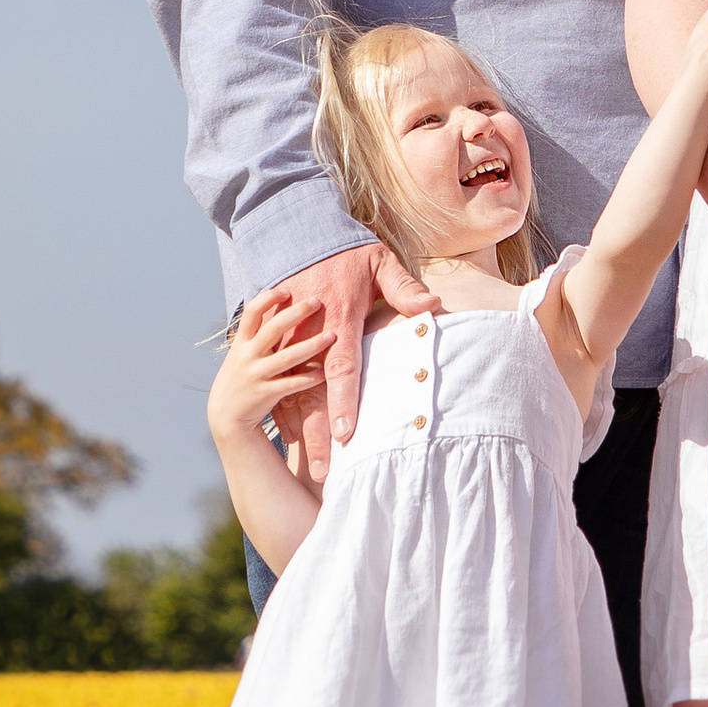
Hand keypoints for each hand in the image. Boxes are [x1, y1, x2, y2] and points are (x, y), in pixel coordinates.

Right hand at [206, 286, 333, 454]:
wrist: (224, 416)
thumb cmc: (239, 379)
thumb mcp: (241, 354)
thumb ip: (256, 336)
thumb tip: (276, 311)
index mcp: (241, 342)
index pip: (252, 312)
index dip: (268, 298)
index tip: (287, 290)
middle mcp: (247, 355)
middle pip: (273, 328)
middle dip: (296, 313)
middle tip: (317, 302)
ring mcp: (256, 374)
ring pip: (287, 356)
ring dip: (312, 345)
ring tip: (332, 336)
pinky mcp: (265, 394)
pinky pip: (291, 383)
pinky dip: (308, 378)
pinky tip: (324, 373)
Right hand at [252, 242, 437, 484]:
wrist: (298, 235)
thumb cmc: (346, 252)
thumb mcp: (379, 261)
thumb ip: (404, 288)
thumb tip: (431, 307)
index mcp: (338, 319)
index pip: (341, 368)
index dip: (343, 402)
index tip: (346, 433)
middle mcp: (310, 336)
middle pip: (312, 394)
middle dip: (318, 434)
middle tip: (326, 472)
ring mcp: (288, 341)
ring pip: (291, 394)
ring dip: (301, 432)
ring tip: (311, 466)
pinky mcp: (276, 343)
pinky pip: (276, 382)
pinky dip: (282, 412)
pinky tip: (290, 441)